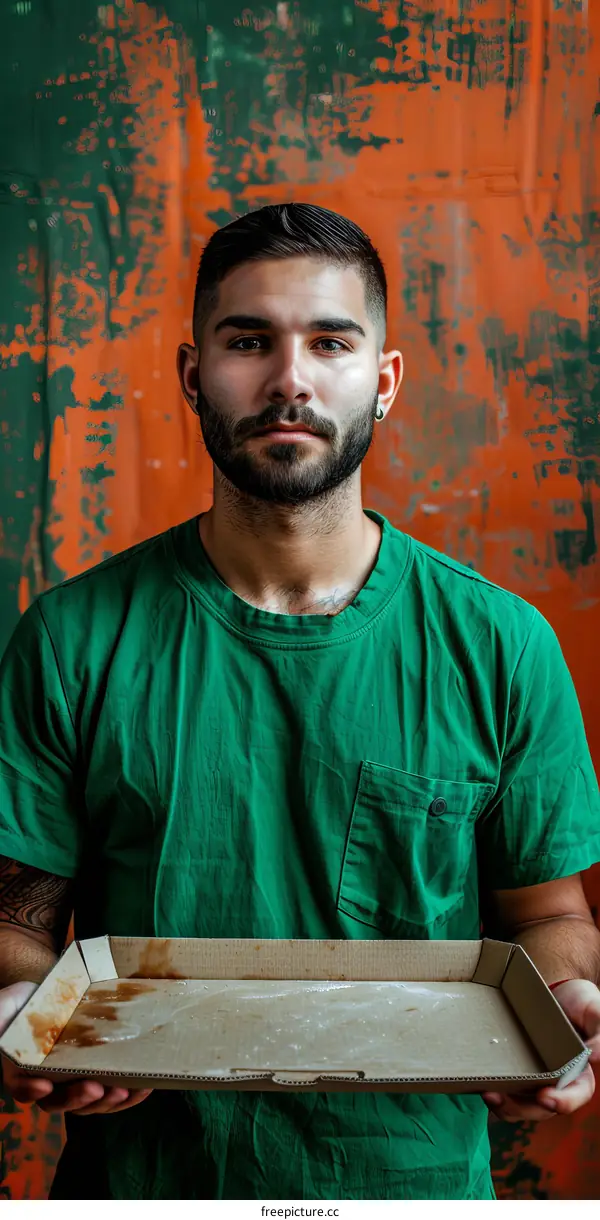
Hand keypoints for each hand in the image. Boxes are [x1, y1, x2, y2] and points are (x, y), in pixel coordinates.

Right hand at [1, 980, 152, 1115]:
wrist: (49, 993)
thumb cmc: (22, 1003)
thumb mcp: (2, 1008)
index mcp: (21, 1069)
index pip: (21, 1087)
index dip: (30, 1090)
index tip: (43, 1084)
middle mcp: (46, 1081)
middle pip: (59, 1102)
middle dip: (78, 1100)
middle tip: (96, 1088)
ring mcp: (73, 1079)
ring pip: (88, 1104)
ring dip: (106, 1103)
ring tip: (123, 1091)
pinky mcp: (96, 1072)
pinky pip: (110, 1093)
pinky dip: (128, 1096)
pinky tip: (143, 1090)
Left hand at [483, 978, 599, 1122]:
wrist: (558, 991)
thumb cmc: (583, 1004)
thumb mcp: (596, 1012)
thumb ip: (599, 1034)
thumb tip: (594, 1055)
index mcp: (581, 1075)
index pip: (576, 1095)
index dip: (563, 1101)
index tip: (546, 1097)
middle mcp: (557, 1083)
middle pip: (542, 1107)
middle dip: (523, 1109)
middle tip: (503, 1099)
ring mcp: (535, 1079)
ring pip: (521, 1105)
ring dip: (504, 1106)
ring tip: (488, 1093)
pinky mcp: (516, 1070)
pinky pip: (506, 1089)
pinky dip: (495, 1092)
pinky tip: (482, 1083)